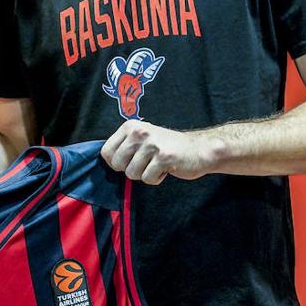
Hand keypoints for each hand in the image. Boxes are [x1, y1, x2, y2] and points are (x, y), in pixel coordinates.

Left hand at [100, 120, 216, 184]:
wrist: (200, 149)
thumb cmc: (167, 148)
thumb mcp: (142, 139)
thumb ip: (124, 146)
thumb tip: (105, 161)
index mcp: (131, 126)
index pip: (106, 152)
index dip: (116, 162)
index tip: (130, 161)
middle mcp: (139, 132)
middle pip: (117, 164)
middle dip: (131, 169)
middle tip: (147, 163)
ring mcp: (152, 144)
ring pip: (132, 174)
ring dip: (145, 174)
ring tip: (157, 164)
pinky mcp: (163, 157)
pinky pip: (147, 179)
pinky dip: (156, 179)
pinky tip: (166, 169)